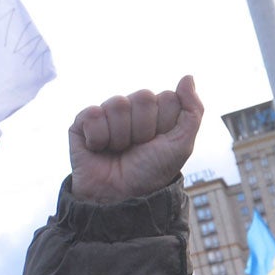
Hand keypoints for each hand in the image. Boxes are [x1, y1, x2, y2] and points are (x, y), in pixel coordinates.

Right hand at [67, 77, 204, 204]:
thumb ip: (192, 110)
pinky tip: (98, 149)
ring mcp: (107, 115)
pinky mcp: (82, 123)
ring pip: (118, 104)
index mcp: (156, 111)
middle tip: (137, 148)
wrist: (120, 197)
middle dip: (143, 129)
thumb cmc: (151, 173)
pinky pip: (92, 114)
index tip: (158, 144)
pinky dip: (97, 138)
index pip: (167, 97)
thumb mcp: (181, 145)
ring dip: (120, 136)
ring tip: (118, 151)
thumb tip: (187, 76)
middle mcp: (132, 110)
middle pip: (143, 97)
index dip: (164, 124)